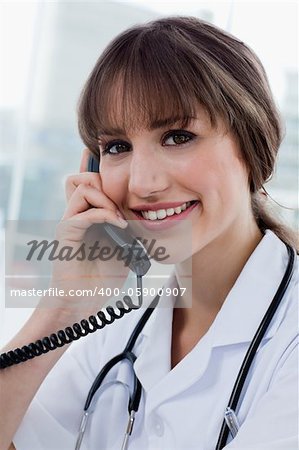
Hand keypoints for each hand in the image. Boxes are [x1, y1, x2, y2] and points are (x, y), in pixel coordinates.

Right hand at [45, 150, 129, 314]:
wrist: (87, 297)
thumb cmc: (106, 272)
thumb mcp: (125, 242)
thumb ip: (128, 223)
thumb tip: (147, 210)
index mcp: (90, 212)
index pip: (89, 178)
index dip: (100, 168)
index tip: (117, 166)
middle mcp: (77, 212)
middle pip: (82, 175)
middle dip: (105, 182)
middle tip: (121, 206)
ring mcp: (70, 221)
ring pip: (80, 185)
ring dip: (104, 196)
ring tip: (118, 217)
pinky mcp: (66, 233)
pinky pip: (82, 212)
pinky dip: (103, 215)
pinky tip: (118, 226)